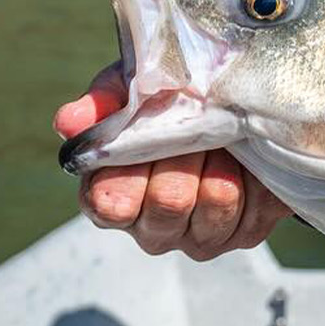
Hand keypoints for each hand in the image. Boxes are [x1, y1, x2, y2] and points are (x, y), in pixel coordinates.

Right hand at [54, 62, 291, 260]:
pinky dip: (255, 172)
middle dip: (186, 154)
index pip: (108, 204)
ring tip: (222, 140)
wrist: (241, 109)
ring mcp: (200, 235)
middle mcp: (153, 226)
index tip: (145, 140)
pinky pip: (256, 204)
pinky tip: (247, 159)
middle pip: (169, 201)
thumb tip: (68, 122)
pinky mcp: (245, 232)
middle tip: (196, 129)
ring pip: (216, 202)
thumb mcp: (138, 90)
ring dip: (223, 159)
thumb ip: (104, 103)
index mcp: (114, 195)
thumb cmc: (175, 102)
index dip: (128, 174)